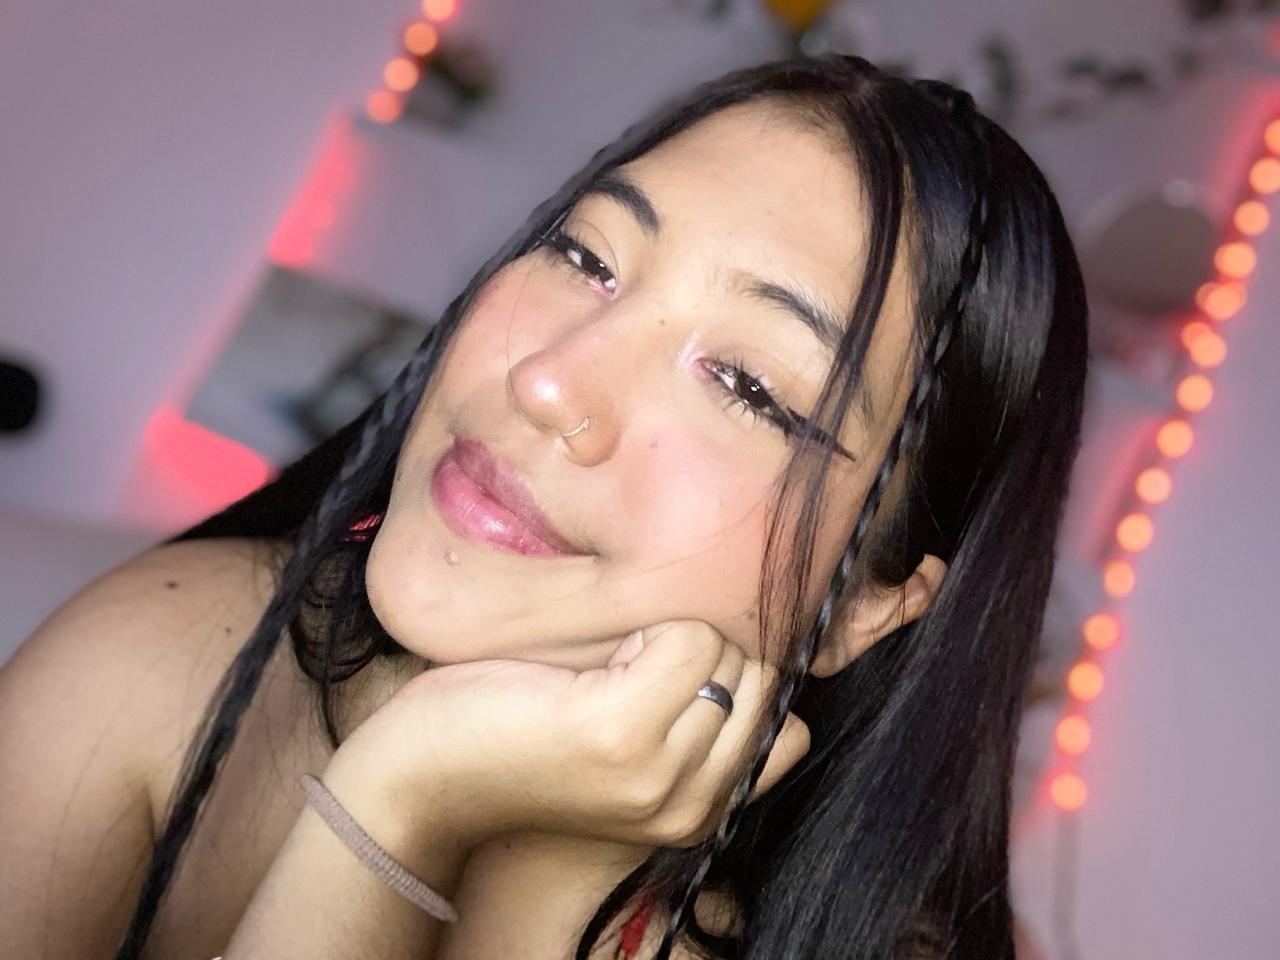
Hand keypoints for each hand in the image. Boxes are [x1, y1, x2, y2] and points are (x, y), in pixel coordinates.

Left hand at [328, 621, 810, 851]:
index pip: (788, 728)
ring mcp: (656, 772)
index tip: (668, 684)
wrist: (426, 772)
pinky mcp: (618, 730)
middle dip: (707, 655)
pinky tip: (595, 663)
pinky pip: (688, 639)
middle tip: (633, 673)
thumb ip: (699, 725)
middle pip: (762, 681)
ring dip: (672, 638)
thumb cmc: (523, 741)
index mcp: (699, 813)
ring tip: (609, 669)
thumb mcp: (632, 750)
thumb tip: (766, 667)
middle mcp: (689, 804)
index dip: (738, 681)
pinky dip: (649, 628)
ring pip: (727, 656)